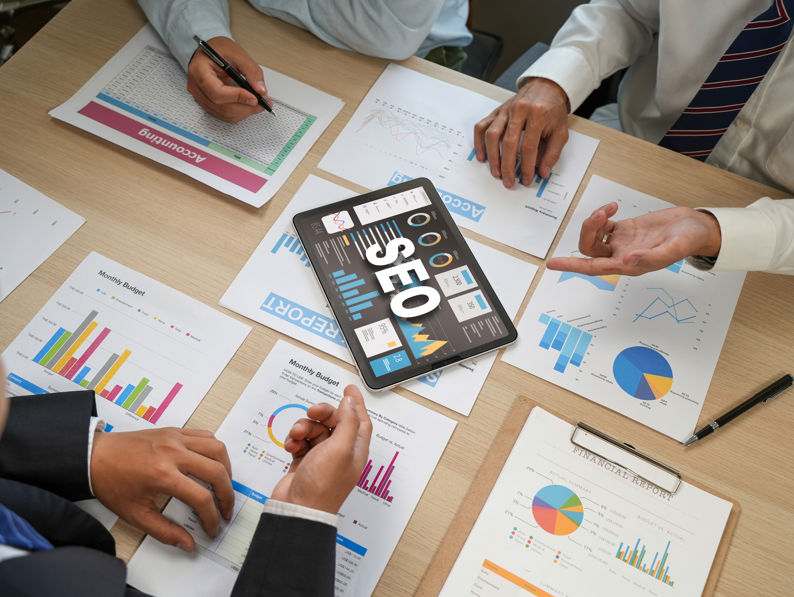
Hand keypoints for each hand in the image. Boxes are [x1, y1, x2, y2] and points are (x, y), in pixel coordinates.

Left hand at [90, 427, 233, 551]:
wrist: (95, 456)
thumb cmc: (111, 482)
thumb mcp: (135, 514)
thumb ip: (165, 532)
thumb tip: (187, 543)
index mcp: (162, 475)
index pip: (201, 498)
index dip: (211, 517)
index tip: (211, 527)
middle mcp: (173, 453)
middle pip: (217, 471)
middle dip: (227, 495)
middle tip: (226, 510)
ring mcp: (176, 438)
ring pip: (217, 448)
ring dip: (226, 469)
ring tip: (224, 485)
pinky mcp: (175, 431)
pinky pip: (206, 435)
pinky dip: (215, 450)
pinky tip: (212, 463)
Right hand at [187, 37, 269, 122]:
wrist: (210, 52)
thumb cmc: (219, 50)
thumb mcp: (237, 53)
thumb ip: (251, 71)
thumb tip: (261, 90)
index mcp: (199, 71)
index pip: (217, 92)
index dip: (237, 97)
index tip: (255, 98)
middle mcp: (197, 87)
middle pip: (222, 107)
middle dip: (246, 107)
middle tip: (263, 103)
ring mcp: (200, 97)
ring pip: (225, 114)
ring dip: (244, 112)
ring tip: (258, 104)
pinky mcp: (207, 103)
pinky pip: (224, 115)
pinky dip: (239, 112)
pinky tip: (248, 105)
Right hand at [272, 385, 371, 513]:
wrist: (298, 509)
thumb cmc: (323, 487)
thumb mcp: (341, 448)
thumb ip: (347, 421)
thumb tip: (350, 401)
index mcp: (355, 449)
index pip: (360, 420)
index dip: (356, 403)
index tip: (349, 388)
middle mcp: (340, 452)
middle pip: (334, 421)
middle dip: (322, 414)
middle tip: (313, 412)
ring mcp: (321, 457)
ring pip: (314, 429)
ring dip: (303, 428)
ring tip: (297, 435)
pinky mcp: (304, 462)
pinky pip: (300, 441)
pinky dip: (294, 440)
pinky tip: (292, 446)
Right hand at [474, 77, 569, 188]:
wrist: (545, 87)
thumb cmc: (552, 109)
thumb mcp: (560, 131)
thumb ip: (553, 153)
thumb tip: (543, 172)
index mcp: (537, 114)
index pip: (529, 146)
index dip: (527, 166)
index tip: (526, 179)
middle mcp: (519, 111)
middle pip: (509, 143)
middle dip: (508, 166)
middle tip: (508, 181)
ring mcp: (505, 111)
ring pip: (492, 135)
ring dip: (493, 157)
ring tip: (496, 172)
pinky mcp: (496, 112)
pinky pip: (482, 126)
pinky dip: (479, 142)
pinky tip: (482, 156)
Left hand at [546, 202, 722, 275]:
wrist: (697, 227)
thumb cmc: (688, 240)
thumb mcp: (674, 249)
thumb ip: (652, 257)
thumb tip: (627, 260)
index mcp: (629, 265)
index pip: (593, 268)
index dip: (572, 266)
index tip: (552, 264)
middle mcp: (621, 256)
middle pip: (589, 248)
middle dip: (588, 230)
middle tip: (603, 215)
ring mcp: (621, 242)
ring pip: (593, 236)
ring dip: (594, 221)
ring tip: (609, 209)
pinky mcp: (625, 229)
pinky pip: (603, 224)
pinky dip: (603, 214)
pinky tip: (613, 207)